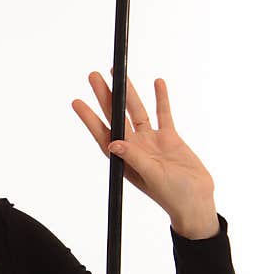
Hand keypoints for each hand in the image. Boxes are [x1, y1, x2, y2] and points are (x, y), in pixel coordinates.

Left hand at [71, 69, 217, 237]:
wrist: (196, 201)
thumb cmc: (172, 195)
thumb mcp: (152, 177)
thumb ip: (135, 158)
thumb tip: (113, 144)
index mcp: (124, 157)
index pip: (102, 133)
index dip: (89, 118)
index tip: (76, 101)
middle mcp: (134, 146)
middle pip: (117, 115)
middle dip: (105, 96)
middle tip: (93, 75)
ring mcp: (152, 141)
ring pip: (137, 110)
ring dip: (129, 92)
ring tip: (118, 72)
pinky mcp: (170, 138)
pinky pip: (163, 114)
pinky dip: (160, 99)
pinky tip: (157, 83)